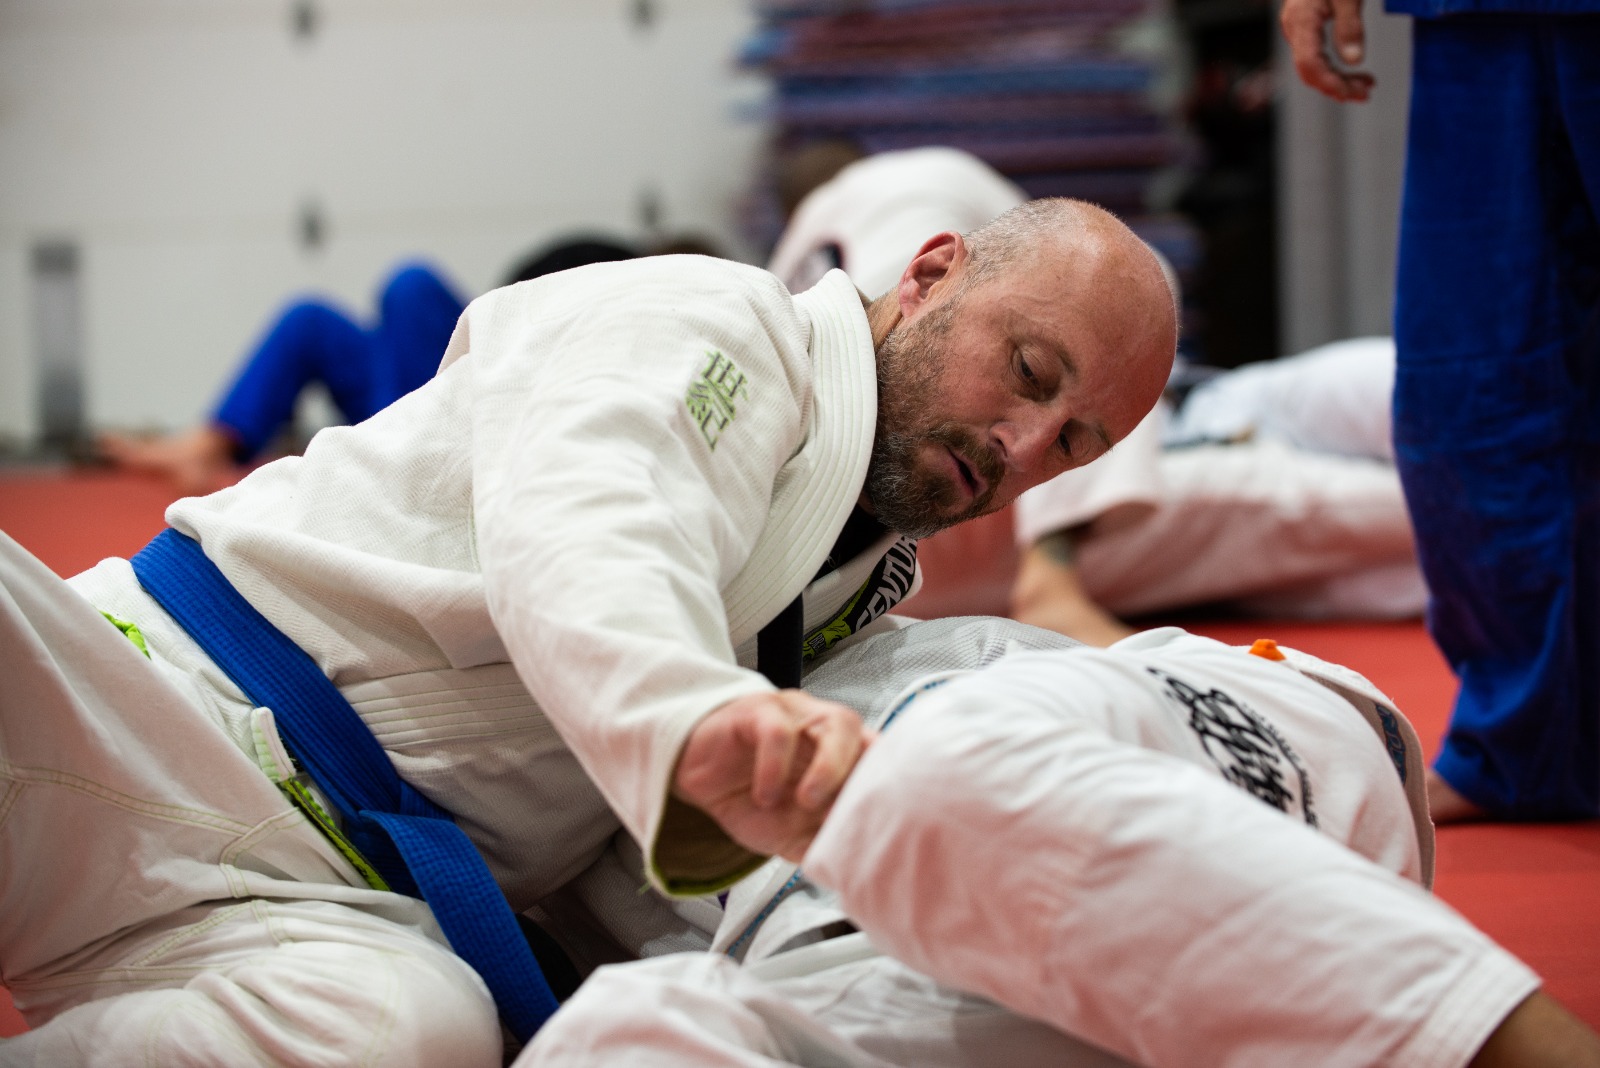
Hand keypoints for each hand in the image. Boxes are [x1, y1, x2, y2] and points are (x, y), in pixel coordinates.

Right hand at [672, 689, 873, 861]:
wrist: (694, 775)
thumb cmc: (748, 795)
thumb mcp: (789, 831)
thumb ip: (821, 842)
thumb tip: (853, 867)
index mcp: (841, 754)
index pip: (882, 758)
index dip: (891, 783)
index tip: (887, 820)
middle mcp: (825, 728)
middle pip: (870, 737)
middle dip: (865, 774)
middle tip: (844, 812)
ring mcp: (796, 714)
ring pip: (835, 723)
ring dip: (829, 768)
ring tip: (806, 802)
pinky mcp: (757, 711)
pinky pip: (777, 730)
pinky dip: (775, 767)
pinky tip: (764, 796)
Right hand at [1279, 0, 1374, 101]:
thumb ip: (1350, 27)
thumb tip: (1354, 61)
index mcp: (1301, 21)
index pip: (1310, 65)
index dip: (1331, 84)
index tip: (1356, 92)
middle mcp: (1293, 28)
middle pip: (1309, 71)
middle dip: (1337, 86)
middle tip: (1366, 92)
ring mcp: (1296, 28)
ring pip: (1311, 66)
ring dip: (1336, 80)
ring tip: (1364, 84)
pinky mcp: (1303, 27)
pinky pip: (1313, 56)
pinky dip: (1332, 67)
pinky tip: (1349, 70)